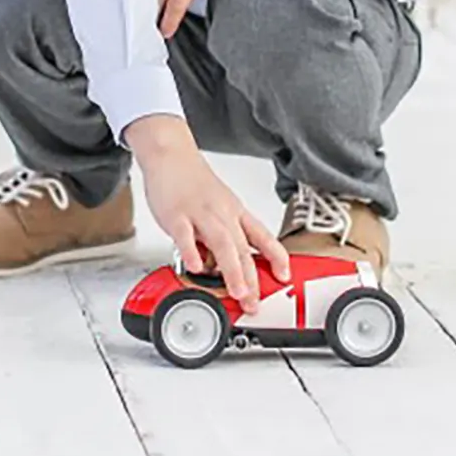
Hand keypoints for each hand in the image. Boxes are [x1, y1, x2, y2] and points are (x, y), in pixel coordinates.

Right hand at [125, 116, 288, 312]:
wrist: (170, 153)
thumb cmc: (192, 181)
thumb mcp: (218, 204)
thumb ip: (223, 234)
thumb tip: (224, 265)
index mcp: (235, 212)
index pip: (263, 236)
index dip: (277, 257)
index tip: (285, 277)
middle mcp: (222, 213)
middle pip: (243, 247)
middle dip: (251, 279)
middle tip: (254, 303)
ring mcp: (199, 213)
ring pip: (222, 242)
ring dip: (232, 270)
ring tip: (237, 293)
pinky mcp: (176, 214)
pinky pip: (185, 235)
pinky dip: (192, 252)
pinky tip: (195, 268)